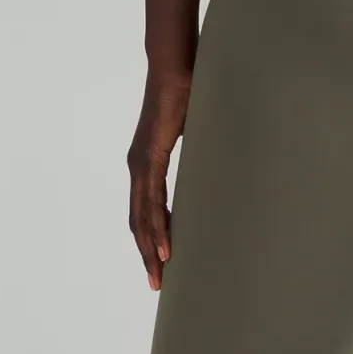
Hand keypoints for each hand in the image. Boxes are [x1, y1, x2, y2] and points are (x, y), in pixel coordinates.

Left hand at [126, 69, 191, 290]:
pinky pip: (151, 202)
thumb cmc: (188, 97)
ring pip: (142, 218)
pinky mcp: (148, 159)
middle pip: (138, 223)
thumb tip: (215, 169)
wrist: (176, 70)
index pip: (145, 212)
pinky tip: (163, 249)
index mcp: (146, 165)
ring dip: (150, 249)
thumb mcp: (194, 136)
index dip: (150, 240)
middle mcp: (137, 168)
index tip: (160, 264)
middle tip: (157, 283)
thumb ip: (196, 156)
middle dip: (147, 255)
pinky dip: (156, 228)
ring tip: (159, 274)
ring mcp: (140, 164)